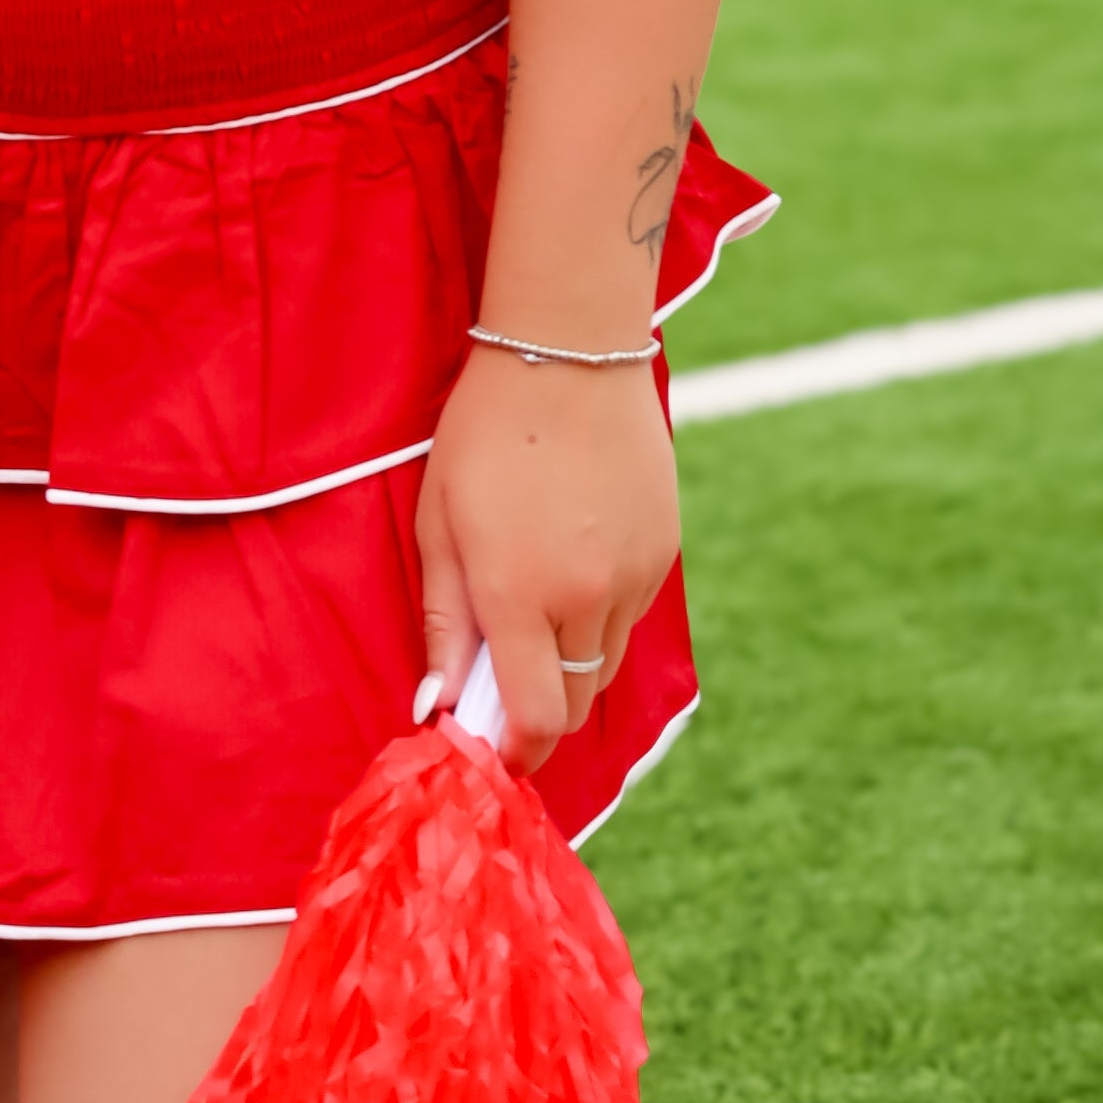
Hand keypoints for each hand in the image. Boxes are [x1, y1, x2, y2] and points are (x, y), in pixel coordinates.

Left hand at [415, 346, 679, 773]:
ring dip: (571, 660)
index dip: (515, 749)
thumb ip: (444, 621)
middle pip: (575, 704)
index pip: (536, 722)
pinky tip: (573, 561)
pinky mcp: (666, 551)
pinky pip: (633, 613)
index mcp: (521, 595)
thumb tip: (436, 705)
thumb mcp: (440, 523)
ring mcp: (636, 576)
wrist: (570, 352)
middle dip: (539, 711)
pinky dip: (603, 614)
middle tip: (502, 679)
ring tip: (535, 602)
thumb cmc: (485, 434)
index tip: (492, 745)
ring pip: (606, 661)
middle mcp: (587, 597)